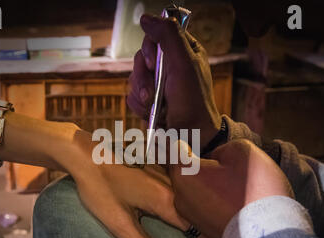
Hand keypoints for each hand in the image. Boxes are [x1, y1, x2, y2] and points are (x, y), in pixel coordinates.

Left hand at [72, 160, 218, 237]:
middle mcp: (173, 184)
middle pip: (197, 210)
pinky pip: (182, 185)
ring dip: (198, 211)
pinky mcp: (160, 166)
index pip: (198, 227)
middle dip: (206, 227)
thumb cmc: (100, 190)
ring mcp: (167, 172)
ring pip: (191, 196)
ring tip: (207, 225)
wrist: (86, 154)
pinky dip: (187, 197)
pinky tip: (187, 203)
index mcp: (167, 199)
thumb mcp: (120, 225)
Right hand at [127, 14, 220, 147]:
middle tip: (153, 88)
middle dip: (143, 75)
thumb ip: (168, 37)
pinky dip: (139, 106)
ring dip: (141, 93)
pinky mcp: (149, 100)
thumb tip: (146, 18)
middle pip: (141, 57)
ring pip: (133, 77)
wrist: (190, 134)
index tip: (153, 62)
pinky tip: (152, 112)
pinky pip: (131, 96)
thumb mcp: (184, 63)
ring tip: (155, 104)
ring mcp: (158, 84)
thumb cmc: (192, 100)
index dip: (150, 48)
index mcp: (183, 51)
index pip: (157, 35)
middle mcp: (170, 65)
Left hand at [169, 139, 293, 237]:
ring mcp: (190, 217)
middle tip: (208, 156)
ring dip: (204, 183)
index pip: (172, 149)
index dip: (178, 138)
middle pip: (182, 172)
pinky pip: (203, 207)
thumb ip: (219, 150)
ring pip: (193, 190)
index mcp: (183, 174)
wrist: (269, 237)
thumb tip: (213, 160)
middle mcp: (180, 197)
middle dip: (192, 163)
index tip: (175, 133)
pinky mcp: (204, 231)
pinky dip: (212, 200)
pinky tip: (229, 197)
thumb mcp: (241, 151)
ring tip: (225, 178)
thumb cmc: (254, 188)